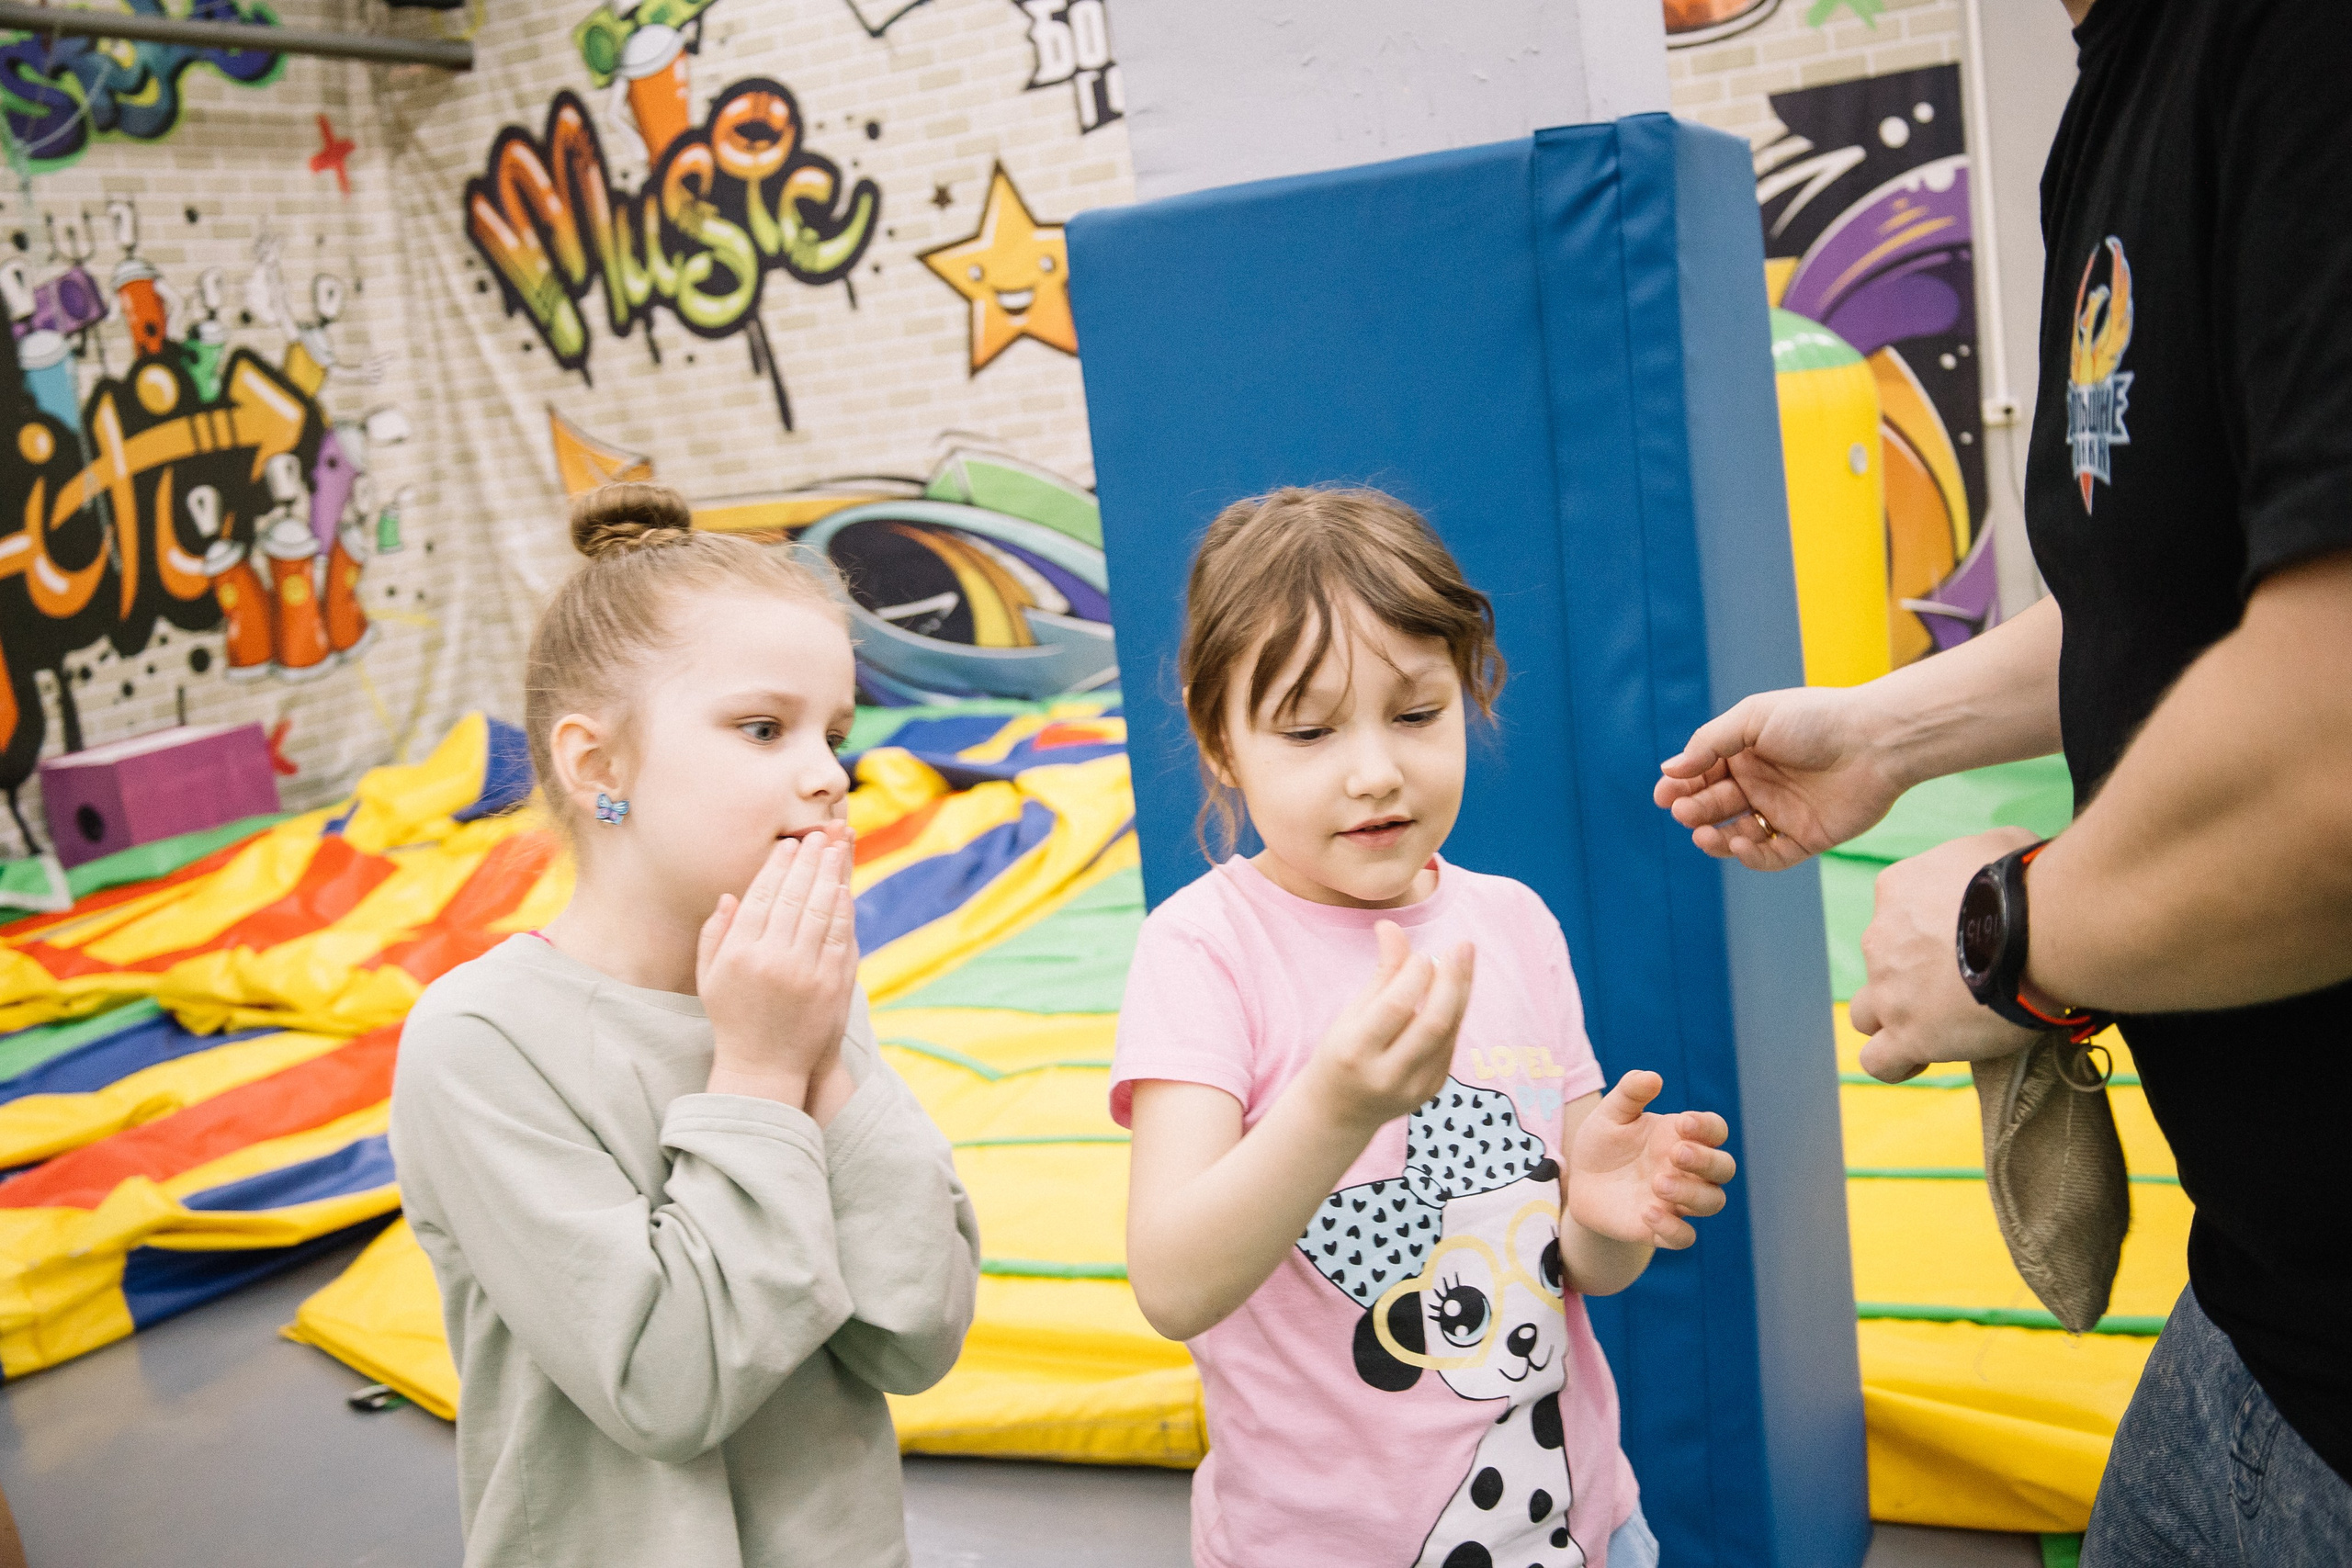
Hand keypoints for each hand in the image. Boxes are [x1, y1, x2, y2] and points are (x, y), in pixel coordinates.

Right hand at [698, 822, 858, 1105]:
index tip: (788, 844)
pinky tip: (844, 889)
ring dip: (830, 876)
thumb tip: (729, 895)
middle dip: (809, 861)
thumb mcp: (711, 978)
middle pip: (795, 896)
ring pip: (821, 911)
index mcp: (740, 954)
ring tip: (837, 850)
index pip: (763, 897)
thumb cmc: (733, 1019)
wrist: (764, 1069)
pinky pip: (841, 937)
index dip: (778, 867)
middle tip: (819, 835)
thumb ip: (716, 935)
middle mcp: (773, 959)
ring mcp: (806, 972)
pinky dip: (844, 910)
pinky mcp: (832, 985)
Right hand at [1300, 921, 1475, 1133]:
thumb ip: (1379, 974)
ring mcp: (1412, 1088)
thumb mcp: (1350, 1014)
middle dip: (1452, 980)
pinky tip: (1455, 990)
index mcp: (1355, 1052)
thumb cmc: (1340, 1053)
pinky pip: (1450, 1046)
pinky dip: (1454, 1014)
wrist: (1338, 1112)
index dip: (1414, 976)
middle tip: (1462, 946)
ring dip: (1460, 993)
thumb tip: (1391, 926)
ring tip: (1463, 959)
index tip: (1422, 952)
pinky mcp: (1431, 1091)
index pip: (1395, 1007)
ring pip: (1449, 1033)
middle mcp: (1386, 1075)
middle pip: (1433, 1023)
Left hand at [1565, 1072, 1734, 1249]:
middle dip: (1707, 1160)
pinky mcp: (1660, 1229)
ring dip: (1692, 1194)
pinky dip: (1672, 1227)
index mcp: (1682, 1137)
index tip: (1683, 1123)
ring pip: (1712, 1202)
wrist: (1580, 1183)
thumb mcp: (1610, 1115)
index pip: (1715, 1131)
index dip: (1708, 1127)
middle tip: (1676, 1153)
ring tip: (1658, 1183)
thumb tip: (1652, 1077)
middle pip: (1724, 1168)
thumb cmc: (1604, 1144)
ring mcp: (1678, 1201)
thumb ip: (1630, 1093)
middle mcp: (1689, 1171)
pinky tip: (1647, 1212)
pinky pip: (1684, 1236)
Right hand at [1654, 686, 1908, 869]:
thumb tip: (1669, 769)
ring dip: (1715, 839)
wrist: (1876, 741)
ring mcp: (1783, 813)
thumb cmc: (1815, 720)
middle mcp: (1761, 785)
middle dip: (1694, 811)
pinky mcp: (1807, 838)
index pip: (1702, 776)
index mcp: (1745, 754)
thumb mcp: (1752, 719)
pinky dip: (1751, 856)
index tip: (1664, 795)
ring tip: (1704, 835)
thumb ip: (1709, 744)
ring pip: (1736, 836)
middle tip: (1684, 812)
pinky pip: (1772, 856)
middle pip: (1714, 806)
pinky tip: (1740, 844)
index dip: (1679, 787)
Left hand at [1850, 827, 2041, 1081]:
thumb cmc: (2030, 883)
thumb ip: (1980, 859)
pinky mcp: (1908, 1034)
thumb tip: (1999, 867)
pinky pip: (1880, 1060)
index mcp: (1897, 889)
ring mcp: (1889, 989)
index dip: (1925, 938)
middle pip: (1879, 966)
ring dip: (1896, 1020)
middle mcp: (1881, 938)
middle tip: (1956, 988)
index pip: (1895, 918)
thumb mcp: (1999, 845)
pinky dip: (1897, 1062)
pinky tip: (1923, 1058)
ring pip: (1868, 1014)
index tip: (1964, 946)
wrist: (2041, 929)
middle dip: (1907, 979)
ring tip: (1941, 1026)